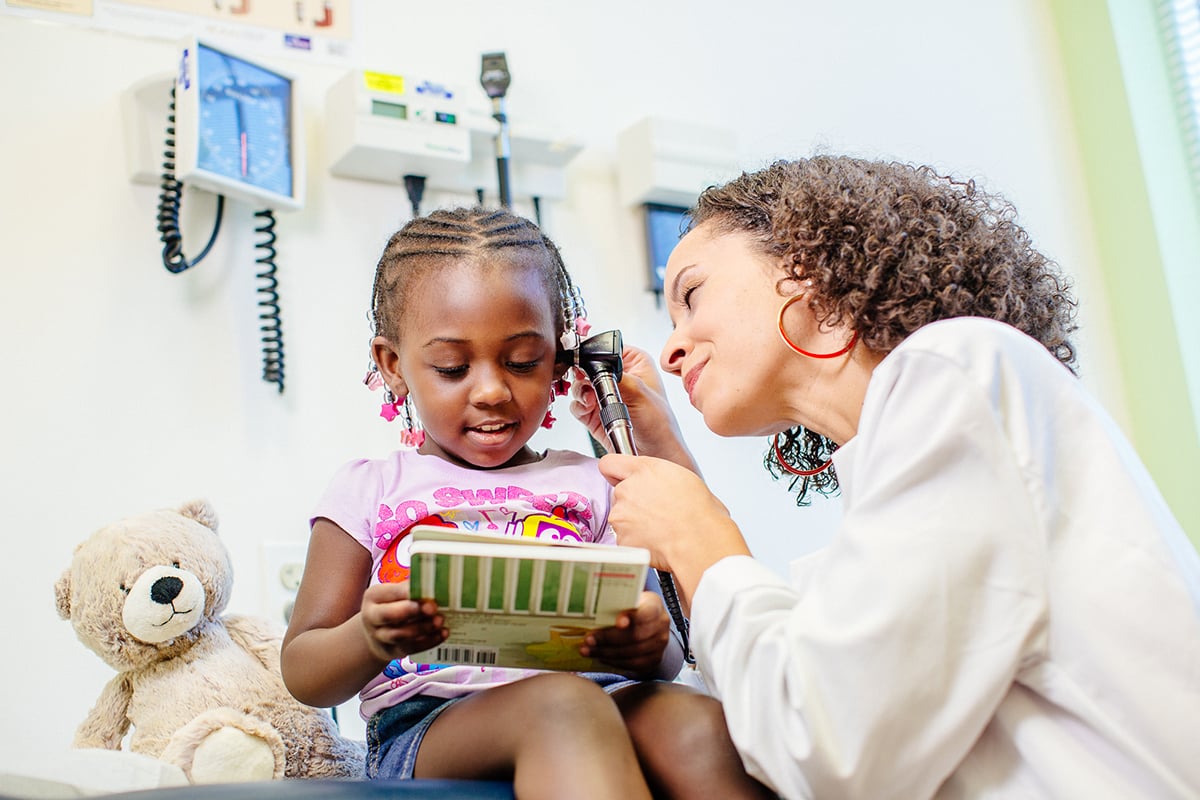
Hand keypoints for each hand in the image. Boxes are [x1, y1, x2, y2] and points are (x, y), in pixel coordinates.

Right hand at [360, 581, 447, 662]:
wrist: (378, 632)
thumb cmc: (392, 605)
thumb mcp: (395, 593)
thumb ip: (411, 588)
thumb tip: (434, 583)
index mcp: (374, 596)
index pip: (390, 593)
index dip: (408, 592)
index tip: (426, 591)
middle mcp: (372, 617)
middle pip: (387, 615)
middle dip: (411, 611)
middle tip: (432, 608)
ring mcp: (380, 637)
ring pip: (399, 635)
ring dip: (422, 628)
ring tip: (440, 621)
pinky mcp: (391, 652)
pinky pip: (410, 648)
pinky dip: (428, 641)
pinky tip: (441, 634)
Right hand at [569, 346, 700, 472]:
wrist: (655, 455)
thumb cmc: (660, 426)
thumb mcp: (641, 395)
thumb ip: (616, 377)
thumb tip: (595, 365)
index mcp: (634, 363)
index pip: (608, 349)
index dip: (595, 354)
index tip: (587, 364)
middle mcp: (617, 376)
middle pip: (588, 365)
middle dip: (583, 375)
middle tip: (587, 383)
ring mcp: (604, 394)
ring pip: (579, 384)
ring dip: (580, 391)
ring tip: (590, 400)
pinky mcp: (593, 412)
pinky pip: (577, 403)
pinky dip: (579, 406)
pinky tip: (588, 409)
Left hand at [580, 590, 670, 677]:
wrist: (647, 624)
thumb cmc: (629, 608)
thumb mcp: (625, 599)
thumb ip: (614, 601)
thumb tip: (589, 605)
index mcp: (654, 604)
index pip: (646, 612)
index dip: (632, 617)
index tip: (618, 622)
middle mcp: (661, 623)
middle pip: (636, 635)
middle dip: (609, 639)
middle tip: (589, 640)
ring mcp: (660, 643)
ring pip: (633, 653)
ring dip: (607, 653)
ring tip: (588, 650)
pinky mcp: (655, 659)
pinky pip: (634, 665)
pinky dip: (615, 662)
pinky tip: (601, 657)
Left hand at [599, 453, 750, 604]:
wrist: (699, 542)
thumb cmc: (701, 514)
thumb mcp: (685, 479)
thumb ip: (662, 478)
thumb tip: (663, 486)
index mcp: (645, 470)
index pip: (610, 463)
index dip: (616, 472)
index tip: (621, 479)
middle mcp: (628, 488)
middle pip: (619, 493)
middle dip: (632, 502)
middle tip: (654, 512)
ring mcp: (621, 514)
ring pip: (621, 517)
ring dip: (633, 523)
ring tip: (659, 529)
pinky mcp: (621, 537)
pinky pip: (625, 538)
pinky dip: (636, 542)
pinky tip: (655, 542)